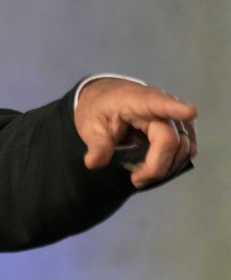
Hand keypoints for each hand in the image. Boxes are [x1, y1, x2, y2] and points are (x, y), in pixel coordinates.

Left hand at [75, 78, 197, 188]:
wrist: (108, 98)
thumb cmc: (100, 109)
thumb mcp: (90, 125)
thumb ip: (96, 145)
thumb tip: (92, 163)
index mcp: (137, 100)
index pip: (159, 104)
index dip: (175, 108)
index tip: (190, 112)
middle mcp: (163, 104)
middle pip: (172, 140)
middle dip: (157, 166)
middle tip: (136, 180)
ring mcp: (175, 116)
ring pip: (185, 148)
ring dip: (167, 167)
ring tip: (143, 176)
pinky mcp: (182, 127)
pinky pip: (187, 149)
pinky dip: (174, 163)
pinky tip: (155, 167)